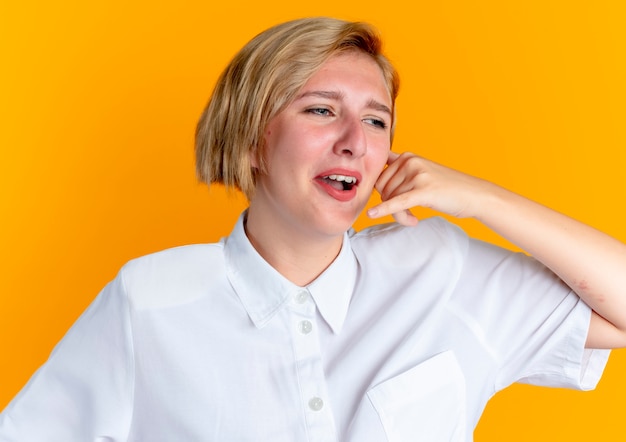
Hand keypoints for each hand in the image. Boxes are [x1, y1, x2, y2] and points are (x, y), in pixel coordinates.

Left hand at [367, 151, 493, 225]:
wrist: (474, 194)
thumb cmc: (446, 187)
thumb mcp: (421, 172)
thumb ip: (400, 170)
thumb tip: (375, 174)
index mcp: (407, 156)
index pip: (379, 178)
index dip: (384, 195)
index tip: (395, 203)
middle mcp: (410, 161)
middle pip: (383, 191)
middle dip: (391, 207)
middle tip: (408, 215)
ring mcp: (417, 174)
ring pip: (391, 201)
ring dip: (400, 215)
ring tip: (413, 218)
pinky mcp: (424, 190)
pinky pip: (398, 202)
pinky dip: (384, 210)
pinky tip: (373, 215)